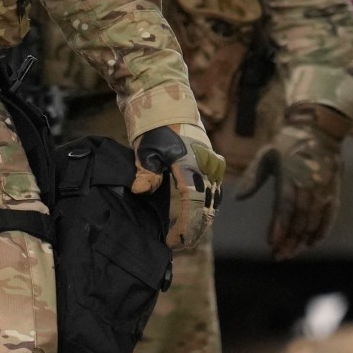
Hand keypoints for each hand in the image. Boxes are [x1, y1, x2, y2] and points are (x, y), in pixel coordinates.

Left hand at [132, 121, 221, 253]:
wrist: (171, 106)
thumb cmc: (156, 128)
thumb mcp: (146, 149)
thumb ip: (145, 171)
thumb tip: (139, 191)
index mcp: (194, 166)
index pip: (193, 205)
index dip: (184, 228)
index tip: (173, 243)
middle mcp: (209, 169)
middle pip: (207, 208)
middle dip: (194, 230)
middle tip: (178, 247)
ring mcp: (214, 167)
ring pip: (212, 203)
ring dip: (201, 221)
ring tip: (185, 238)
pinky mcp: (213, 167)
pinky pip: (213, 194)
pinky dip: (204, 209)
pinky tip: (194, 219)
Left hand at [239, 105, 347, 259]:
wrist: (320, 130)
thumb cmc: (287, 143)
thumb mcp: (266, 155)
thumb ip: (252, 177)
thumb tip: (237, 199)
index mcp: (291, 176)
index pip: (285, 206)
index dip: (279, 226)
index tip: (271, 243)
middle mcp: (310, 185)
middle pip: (300, 218)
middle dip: (289, 239)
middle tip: (279, 255)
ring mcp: (324, 189)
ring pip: (314, 220)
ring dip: (303, 239)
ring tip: (290, 252)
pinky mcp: (334, 191)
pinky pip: (330, 215)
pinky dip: (322, 230)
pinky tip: (312, 243)